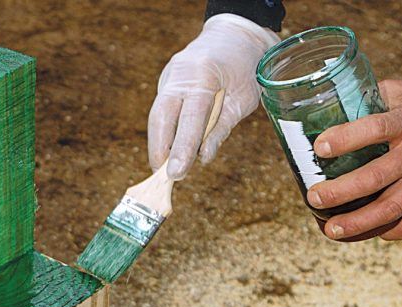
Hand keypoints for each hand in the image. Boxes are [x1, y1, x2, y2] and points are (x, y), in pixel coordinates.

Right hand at [148, 14, 278, 179]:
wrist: (235, 35)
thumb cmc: (245, 68)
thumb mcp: (243, 99)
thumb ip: (221, 128)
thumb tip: (203, 157)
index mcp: (204, 74)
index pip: (189, 117)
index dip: (181, 148)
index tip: (175, 173)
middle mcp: (180, 73)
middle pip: (161, 117)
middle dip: (159, 149)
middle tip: (162, 176)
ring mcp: (170, 76)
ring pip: (157, 116)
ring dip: (159, 144)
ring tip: (165, 168)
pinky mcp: (166, 82)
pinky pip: (161, 112)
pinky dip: (164, 133)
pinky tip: (169, 150)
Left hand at [306, 71, 401, 240]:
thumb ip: (371, 100)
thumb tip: (331, 108)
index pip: (376, 129)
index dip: (346, 139)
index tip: (321, 147)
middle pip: (377, 177)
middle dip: (341, 192)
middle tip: (315, 197)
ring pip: (392, 208)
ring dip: (358, 223)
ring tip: (332, 229)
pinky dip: (389, 232)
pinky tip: (370, 231)